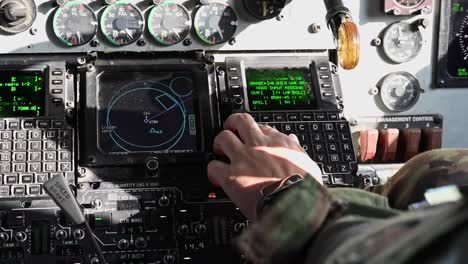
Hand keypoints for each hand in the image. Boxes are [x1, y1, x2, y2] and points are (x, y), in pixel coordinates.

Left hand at [207, 113, 322, 219]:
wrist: (294, 204)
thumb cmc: (303, 187)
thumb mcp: (307, 162)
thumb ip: (297, 149)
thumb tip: (293, 139)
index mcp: (279, 141)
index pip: (262, 126)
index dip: (255, 131)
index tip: (253, 138)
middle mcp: (258, 145)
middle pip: (240, 121)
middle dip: (233, 124)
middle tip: (231, 131)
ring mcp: (243, 158)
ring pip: (223, 138)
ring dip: (219, 144)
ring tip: (220, 152)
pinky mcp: (231, 176)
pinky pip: (213, 166)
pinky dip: (212, 171)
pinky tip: (216, 177)